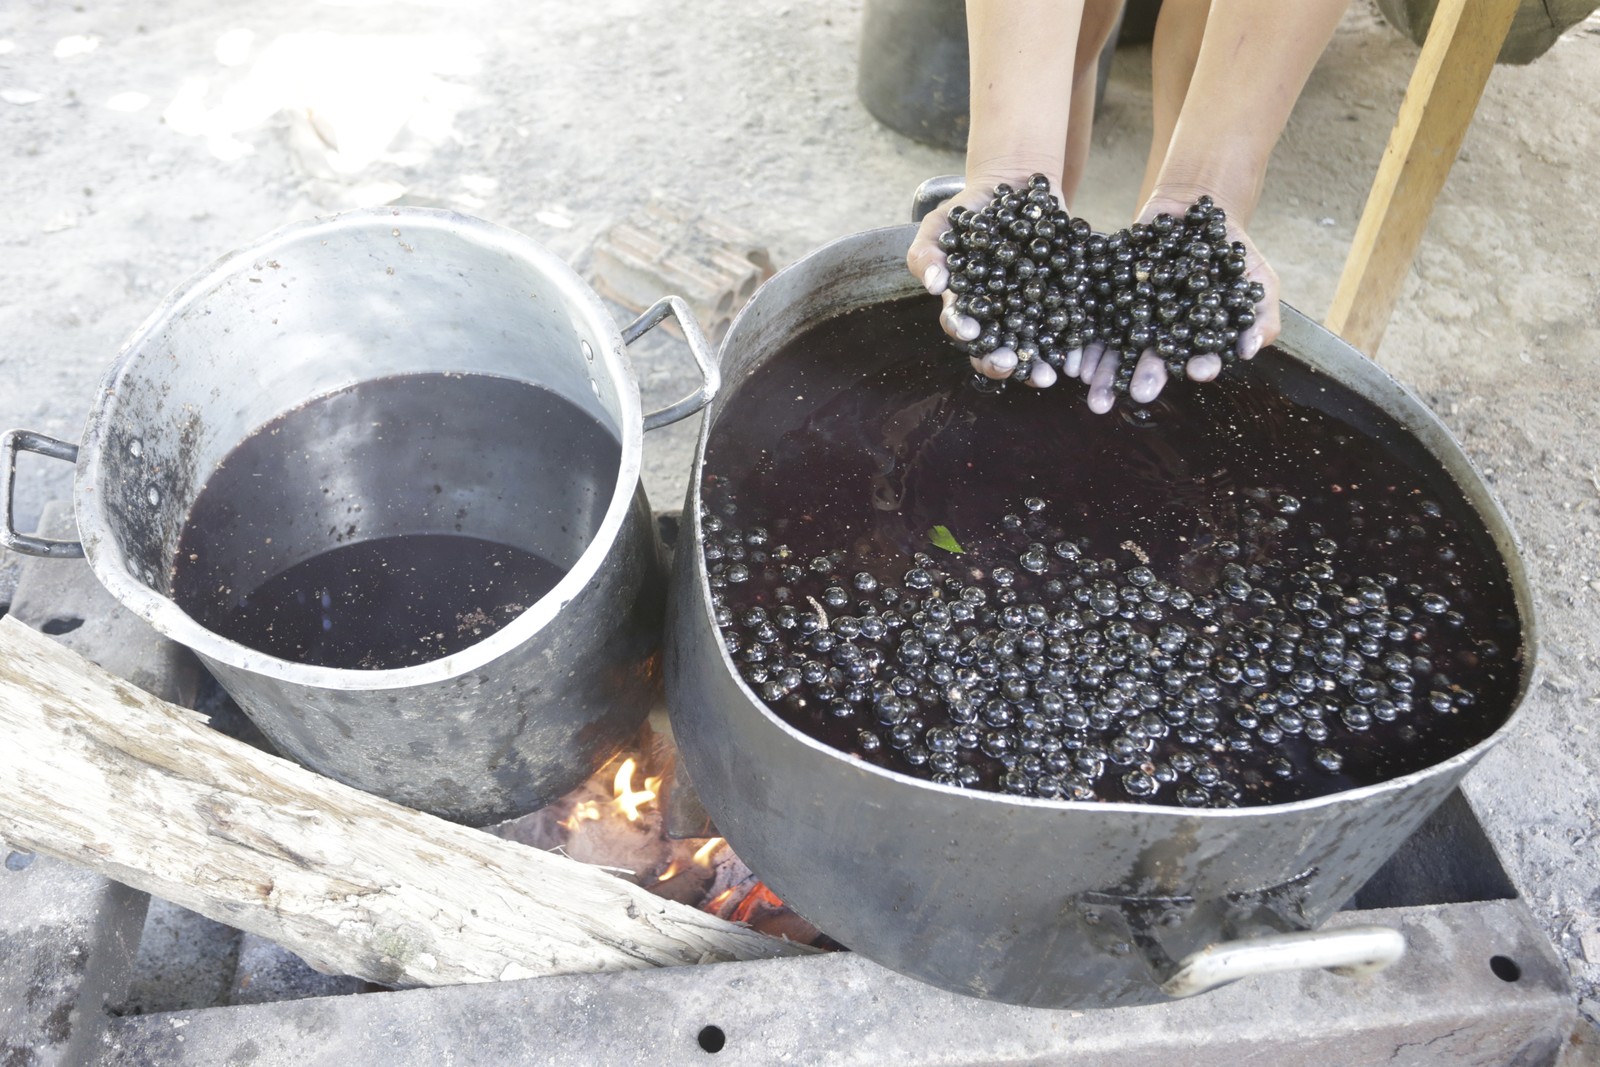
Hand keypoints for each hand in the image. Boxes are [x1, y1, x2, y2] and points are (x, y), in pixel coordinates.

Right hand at [906, 173, 1067, 388]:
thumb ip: (927, 252)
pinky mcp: (1058, 299)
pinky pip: (1063, 327)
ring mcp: (1028, 310)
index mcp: (965, 303)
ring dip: (1035, 366)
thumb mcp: (940, 222)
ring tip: (1046, 375)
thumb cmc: (971, 208)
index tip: (971, 332)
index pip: (960, 326)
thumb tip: (933, 286)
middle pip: (994, 349)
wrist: (1016, 185)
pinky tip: (1075, 353)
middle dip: (1000, 363)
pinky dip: (1069, 343)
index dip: (964, 332)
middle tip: (1009, 364)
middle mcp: (996, 314)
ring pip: (1030, 347)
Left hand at [1081, 195, 1280, 413]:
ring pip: (1119, 348)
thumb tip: (1249, 351)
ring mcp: (1136, 316)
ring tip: (1095, 390)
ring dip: (1106, 372)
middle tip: (1139, 395)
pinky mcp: (1110, 297)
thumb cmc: (1231, 248)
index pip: (1200, 357)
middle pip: (1154, 361)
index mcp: (1198, 336)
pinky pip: (1094, 320)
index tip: (1198, 371)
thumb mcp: (1258, 277)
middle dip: (1145, 379)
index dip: (1200, 365)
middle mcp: (1164, 333)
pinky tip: (1076, 360)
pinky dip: (1084, 340)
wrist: (1191, 207)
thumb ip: (1261, 315)